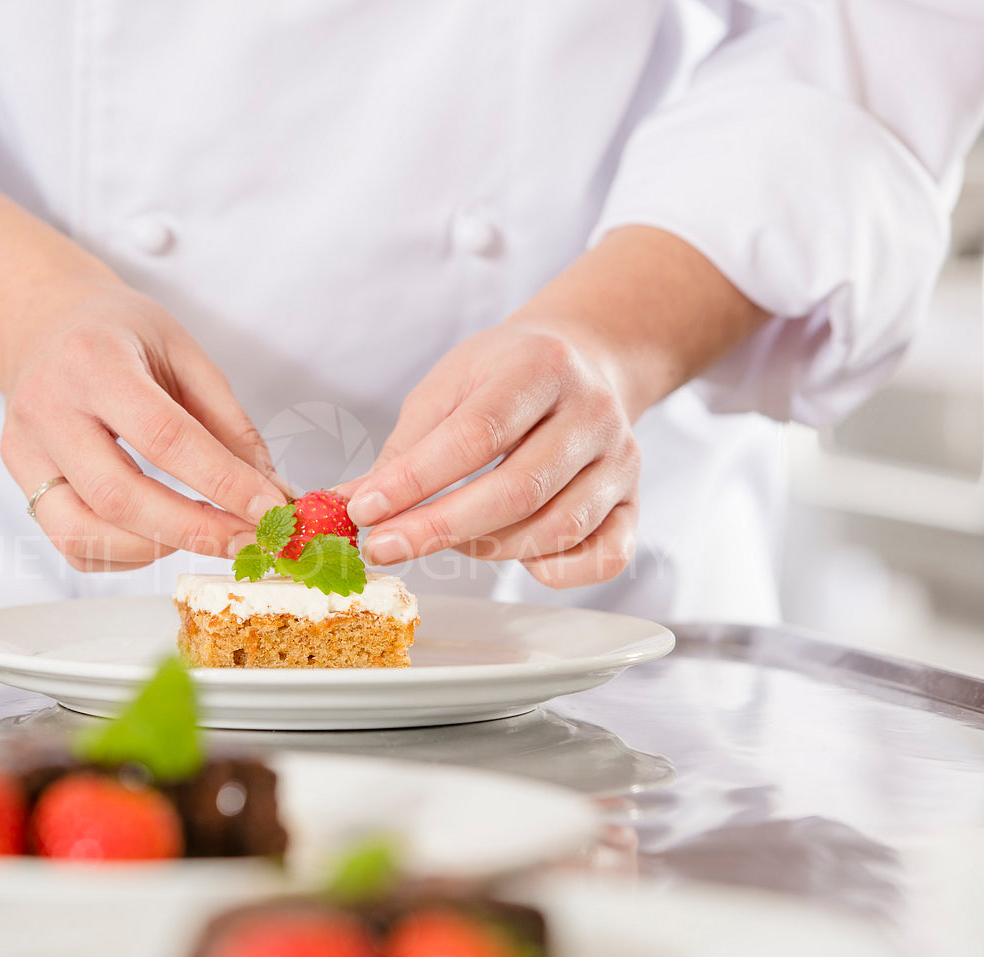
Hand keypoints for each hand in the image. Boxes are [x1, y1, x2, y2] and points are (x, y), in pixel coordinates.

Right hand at [0, 282, 286, 571]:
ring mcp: (25, 449)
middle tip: (248, 540)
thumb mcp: (182, 351)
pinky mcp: (20, 480)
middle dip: (193, 530)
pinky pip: (70, 544)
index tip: (270, 506)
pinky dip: (125, 555)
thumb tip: (270, 491)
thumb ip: (227, 421)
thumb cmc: (116, 331)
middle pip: (118, 496)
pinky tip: (160, 534)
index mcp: (94, 361)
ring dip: (158, 548)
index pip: (163, 436)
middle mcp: (48, 408)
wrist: (40, 320)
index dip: (222, 481)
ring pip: (84, 533)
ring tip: (206, 534)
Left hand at [344, 322, 640, 587]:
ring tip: (444, 537)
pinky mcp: (633, 501)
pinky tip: (513, 555)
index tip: (364, 509)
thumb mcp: (450, 385)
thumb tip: (349, 503)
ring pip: (555, 529)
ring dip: (485, 548)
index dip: (416, 479)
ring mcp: (620, 461)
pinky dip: (554, 571)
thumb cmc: (506, 374)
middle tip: (384, 547)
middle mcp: (591, 413)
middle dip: (440, 528)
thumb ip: (406, 446)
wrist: (586, 357)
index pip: (476, 435)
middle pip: (517, 489)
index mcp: (540, 368)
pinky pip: (604, 557)